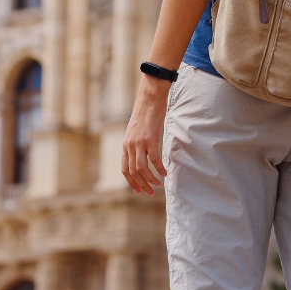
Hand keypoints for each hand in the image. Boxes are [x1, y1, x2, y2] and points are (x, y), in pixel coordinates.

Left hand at [121, 75, 171, 194]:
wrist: (150, 97)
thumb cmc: (146, 112)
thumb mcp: (136, 130)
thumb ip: (136, 143)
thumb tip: (142, 154)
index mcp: (126, 144)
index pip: (125, 169)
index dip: (132, 182)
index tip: (139, 190)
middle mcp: (130, 145)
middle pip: (133, 172)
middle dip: (142, 184)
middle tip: (150, 192)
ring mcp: (139, 142)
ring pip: (142, 168)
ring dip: (150, 179)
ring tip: (158, 185)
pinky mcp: (150, 138)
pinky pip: (154, 159)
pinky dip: (159, 168)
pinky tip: (165, 173)